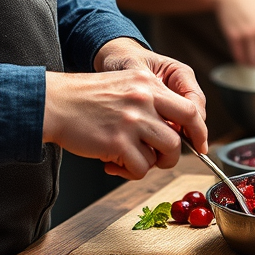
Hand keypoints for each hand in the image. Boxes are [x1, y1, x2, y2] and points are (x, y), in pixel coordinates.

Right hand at [43, 39, 206, 179]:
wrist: (55, 103)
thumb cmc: (85, 98)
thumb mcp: (124, 85)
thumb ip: (150, 100)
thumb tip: (173, 129)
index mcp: (148, 82)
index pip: (190, 107)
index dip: (198, 130)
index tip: (199, 143)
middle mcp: (144, 99)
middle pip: (183, 134)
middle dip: (180, 151)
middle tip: (164, 157)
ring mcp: (132, 121)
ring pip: (166, 152)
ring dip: (153, 162)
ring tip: (132, 158)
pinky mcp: (118, 142)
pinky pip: (141, 168)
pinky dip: (130, 171)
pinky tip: (113, 162)